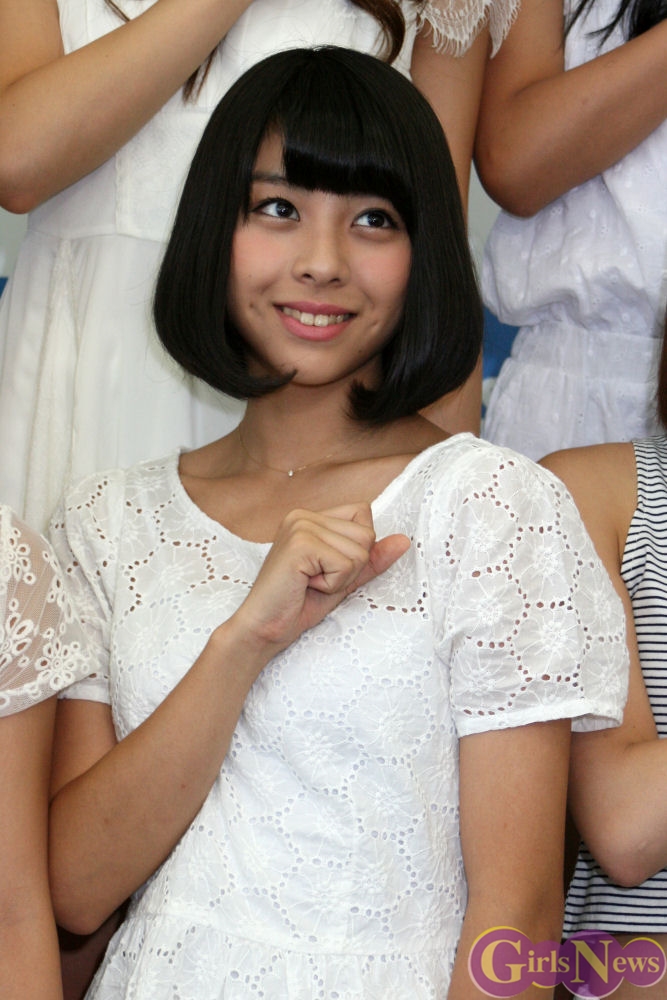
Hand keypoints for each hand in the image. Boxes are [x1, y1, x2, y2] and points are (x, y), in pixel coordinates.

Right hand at [233, 503, 409, 654]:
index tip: (325, 570)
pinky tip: (307, 586)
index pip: (364, 516)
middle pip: (366, 534)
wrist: (263, 629)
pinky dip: (333, 584)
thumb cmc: (299, 605)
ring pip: (359, 550)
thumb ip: (372, 558)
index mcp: (310, 516)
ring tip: (310, 584)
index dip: (356, 551)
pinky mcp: (300, 543)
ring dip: (341, 578)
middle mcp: (303, 514)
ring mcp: (300, 526)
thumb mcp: (343, 579)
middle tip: (316, 580)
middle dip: (351, 567)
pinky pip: (346, 563)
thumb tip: (405, 540)